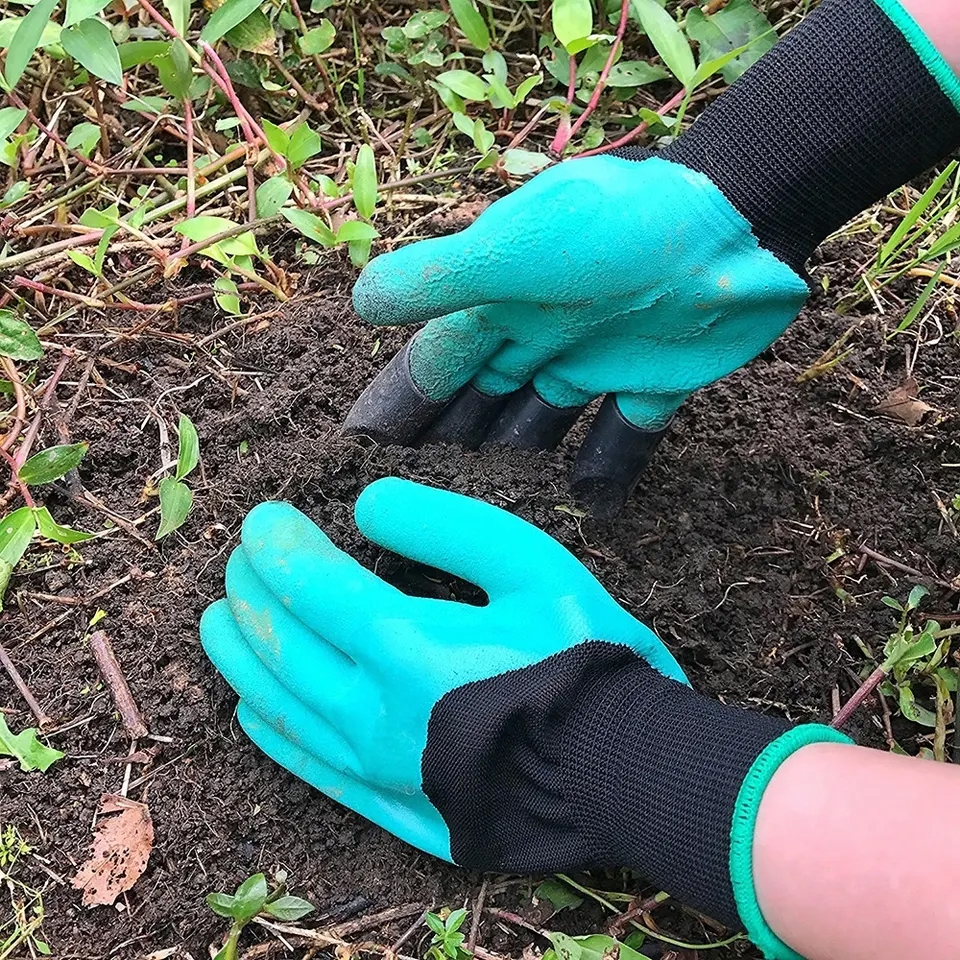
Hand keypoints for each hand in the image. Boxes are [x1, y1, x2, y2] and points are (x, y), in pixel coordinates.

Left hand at [200, 477, 685, 863]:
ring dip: (240, 655)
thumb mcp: (531, 564)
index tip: (265, 518)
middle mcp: (372, 710)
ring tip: (218, 621)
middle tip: (242, 559)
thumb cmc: (584, 658)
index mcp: (403, 646)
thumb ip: (444, 524)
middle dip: (251, 591)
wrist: (625, 772)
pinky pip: (309, 765)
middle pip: (281, 642)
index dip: (277, 544)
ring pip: (280, 704)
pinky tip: (252, 710)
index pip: (309, 584)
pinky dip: (271, 731)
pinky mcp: (392, 801)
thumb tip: (367, 506)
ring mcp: (376, 764)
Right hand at [344, 154, 808, 515]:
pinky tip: (592, 511)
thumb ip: (440, 280)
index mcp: (502, 302)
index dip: (402, 405)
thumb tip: (359, 304)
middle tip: (418, 502)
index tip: (362, 454)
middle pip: (484, 401)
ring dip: (519, 465)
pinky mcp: (656, 381)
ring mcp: (599, 359)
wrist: (733, 221)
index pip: (436, 364)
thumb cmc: (614, 232)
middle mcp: (542, 332)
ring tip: (488, 521)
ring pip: (543, 423)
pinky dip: (609, 469)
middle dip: (452, 445)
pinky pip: (624, 435)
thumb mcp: (515, 251)